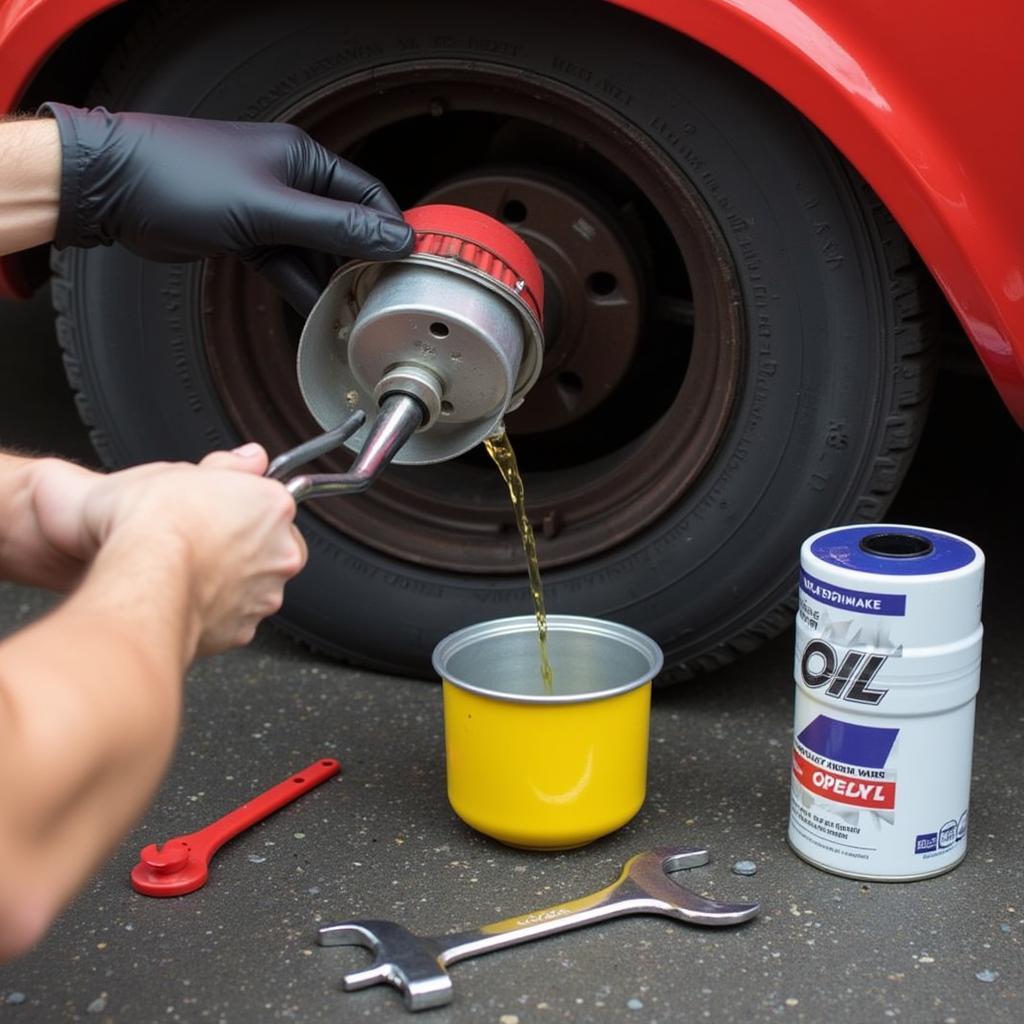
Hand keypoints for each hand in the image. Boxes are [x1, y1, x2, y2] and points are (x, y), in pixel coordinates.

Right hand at [31, 445, 306, 655]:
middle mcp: (281, 553)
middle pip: (274, 547)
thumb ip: (229, 464)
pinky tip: (187, 598)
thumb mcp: (179, 470)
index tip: (221, 512)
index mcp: (273, 506)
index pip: (273, 503)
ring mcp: (265, 594)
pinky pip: (234, 619)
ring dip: (233, 582)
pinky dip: (215, 613)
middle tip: (204, 542)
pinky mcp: (244, 631)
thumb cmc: (153, 525)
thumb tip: (252, 457)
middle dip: (246, 546)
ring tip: (190, 572)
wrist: (140, 581)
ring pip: (257, 586)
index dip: (242, 507)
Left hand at [40, 103, 413, 312]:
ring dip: (330, 282)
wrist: (113, 189)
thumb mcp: (270, 208)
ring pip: (316, 252)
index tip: (409, 268)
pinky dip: (300, 288)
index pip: (368, 197)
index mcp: (304, 159)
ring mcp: (268, 210)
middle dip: (361, 264)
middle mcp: (291, 182)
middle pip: (345, 228)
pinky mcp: (247, 236)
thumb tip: (395, 237)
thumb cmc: (182, 179)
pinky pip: (287, 265)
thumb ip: (336, 226)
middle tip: (379, 300)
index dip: (390, 233)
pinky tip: (315, 312)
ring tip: (349, 314)